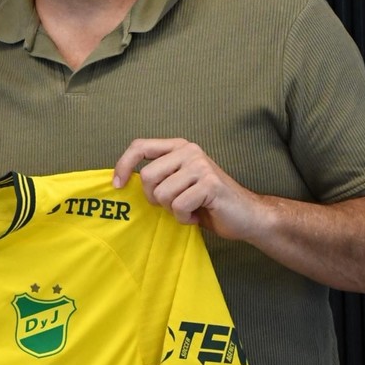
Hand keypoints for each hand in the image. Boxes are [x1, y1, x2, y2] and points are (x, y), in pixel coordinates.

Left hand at [112, 138, 267, 241]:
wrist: (246, 215)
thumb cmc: (207, 202)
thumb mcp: (179, 182)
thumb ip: (158, 175)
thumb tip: (121, 180)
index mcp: (179, 147)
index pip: (140, 146)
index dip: (123, 165)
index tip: (117, 185)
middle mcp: (189, 151)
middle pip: (148, 176)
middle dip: (155, 199)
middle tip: (172, 205)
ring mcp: (200, 166)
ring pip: (162, 194)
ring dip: (172, 210)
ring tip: (189, 208)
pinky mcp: (210, 184)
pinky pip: (178, 206)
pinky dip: (184, 217)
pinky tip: (198, 214)